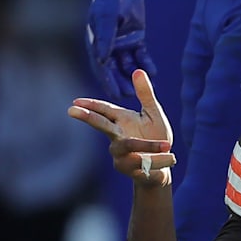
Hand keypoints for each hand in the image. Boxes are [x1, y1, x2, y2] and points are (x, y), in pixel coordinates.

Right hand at [69, 69, 175, 185]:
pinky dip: (158, 160)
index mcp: (122, 120)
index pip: (104, 110)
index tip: (75, 102)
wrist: (164, 165)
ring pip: (128, 146)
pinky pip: (142, 163)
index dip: (90, 105)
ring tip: (169, 145)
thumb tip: (137, 70)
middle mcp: (117, 137)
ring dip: (149, 146)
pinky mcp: (128, 169)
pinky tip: (170, 159)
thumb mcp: (153, 113)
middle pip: (101, 125)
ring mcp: (120, 154)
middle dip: (88, 117)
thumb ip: (145, 94)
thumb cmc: (156, 137)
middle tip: (71, 110)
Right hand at [86, 0, 156, 99]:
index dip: (107, 81)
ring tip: (141, 87)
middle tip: (129, 96)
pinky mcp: (136, 40)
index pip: (101, 67)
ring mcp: (123, 44)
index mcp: (97, 43)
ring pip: (128, 65)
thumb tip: (101, 60)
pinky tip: (154, 72)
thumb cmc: (110, 0)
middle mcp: (109, 47)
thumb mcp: (107, 17)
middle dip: (121, 82)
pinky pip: (141, 56)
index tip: (113, 94)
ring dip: (133, 76)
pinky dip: (146, 64)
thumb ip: (105, 38)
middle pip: (115, 70)